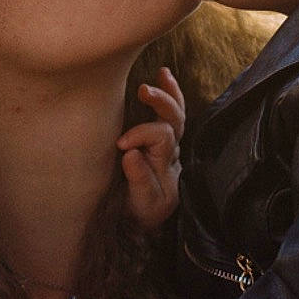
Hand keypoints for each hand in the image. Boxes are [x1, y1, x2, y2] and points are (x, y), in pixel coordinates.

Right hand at [118, 67, 184, 230]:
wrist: (141, 226)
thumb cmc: (139, 214)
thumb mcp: (141, 204)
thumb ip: (139, 180)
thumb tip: (130, 153)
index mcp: (166, 166)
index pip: (161, 138)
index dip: (142, 135)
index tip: (121, 144)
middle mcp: (171, 154)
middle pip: (176, 121)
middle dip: (162, 103)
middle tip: (144, 90)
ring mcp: (168, 147)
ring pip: (177, 115)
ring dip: (169, 93)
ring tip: (161, 73)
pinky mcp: (160, 141)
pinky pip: (171, 114)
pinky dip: (170, 94)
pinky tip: (164, 75)